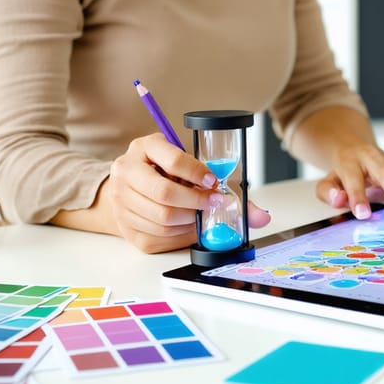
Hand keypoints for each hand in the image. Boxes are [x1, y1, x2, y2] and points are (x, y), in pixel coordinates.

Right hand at [105, 134, 270, 252]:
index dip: (198, 173)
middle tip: (213, 203)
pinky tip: (187, 226)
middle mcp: (126, 171)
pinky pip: (159, 236)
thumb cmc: (163, 173)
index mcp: (144, 147)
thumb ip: (221, 180)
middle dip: (196, 202)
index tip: (213, 182)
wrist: (126, 190)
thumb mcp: (186, 164)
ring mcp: (121, 200)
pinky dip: (179, 234)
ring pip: (163, 218)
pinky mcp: (125, 226)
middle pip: (165, 194)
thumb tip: (262, 216)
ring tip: (200, 214)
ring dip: (189, 220)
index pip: (173, 159)